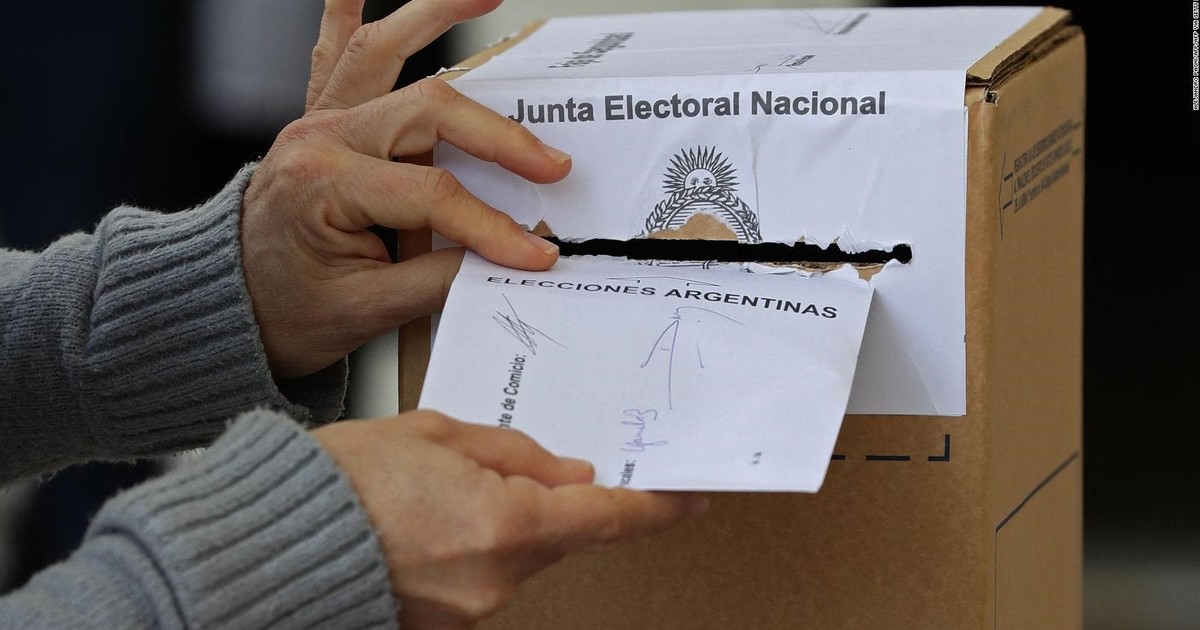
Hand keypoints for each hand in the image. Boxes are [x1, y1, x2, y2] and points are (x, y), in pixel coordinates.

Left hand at [240, 0, 570, 377]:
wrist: (230, 304)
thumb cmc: (283, 306)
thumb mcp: (365, 311)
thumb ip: (439, 281)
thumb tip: (503, 261)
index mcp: (324, 183)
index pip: (432, 194)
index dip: (492, 226)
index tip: (534, 253)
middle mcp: (320, 138)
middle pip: (429, 110)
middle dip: (498, 136)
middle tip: (548, 164)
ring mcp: (321, 121)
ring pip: (384, 51)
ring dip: (436, 14)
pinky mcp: (326, 121)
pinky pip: (339, 54)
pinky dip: (349, 13)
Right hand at [312, 411, 707, 628]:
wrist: (264, 545)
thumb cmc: (337, 483)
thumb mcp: (436, 434)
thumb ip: (515, 454)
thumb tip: (567, 472)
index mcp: (505, 524)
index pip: (610, 517)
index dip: (656, 505)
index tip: (688, 493)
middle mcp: (497, 579)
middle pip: (560, 533)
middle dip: (546, 496)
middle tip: (499, 462)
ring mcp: (470, 610)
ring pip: (518, 553)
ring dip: (500, 519)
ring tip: (434, 488)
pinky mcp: (445, 623)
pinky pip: (483, 576)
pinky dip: (473, 545)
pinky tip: (427, 520)